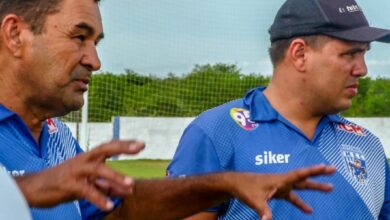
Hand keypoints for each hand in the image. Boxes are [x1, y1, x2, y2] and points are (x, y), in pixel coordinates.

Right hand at [16, 140, 144, 210]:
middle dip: (122, 147)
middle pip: (105, 148)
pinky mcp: (67, 184)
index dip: (125, 144)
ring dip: (115, 176)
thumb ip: (107, 185)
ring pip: (97, 169)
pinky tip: (109, 205)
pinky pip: (86, 191)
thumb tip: (128, 189)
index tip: (141, 144)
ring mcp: (75, 171)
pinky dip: (98, 198)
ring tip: (131, 185)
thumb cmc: (64, 182)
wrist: (34, 188)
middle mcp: (83, 160)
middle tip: (139, 147)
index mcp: (88, 157)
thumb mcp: (88, 182)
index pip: (109, 146)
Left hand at [228, 164, 335, 219]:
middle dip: (319, 174)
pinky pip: (292, 197)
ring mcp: (280, 186)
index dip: (314, 170)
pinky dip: (301, 203)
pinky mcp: (277, 192)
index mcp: (280, 180)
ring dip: (314, 187)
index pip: (300, 174)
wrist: (236, 184)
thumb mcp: (254, 200)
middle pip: (304, 178)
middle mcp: (282, 181)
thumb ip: (263, 211)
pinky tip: (309, 210)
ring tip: (330, 188)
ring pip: (301, 186)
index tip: (326, 166)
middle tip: (334, 169)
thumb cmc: (245, 189)